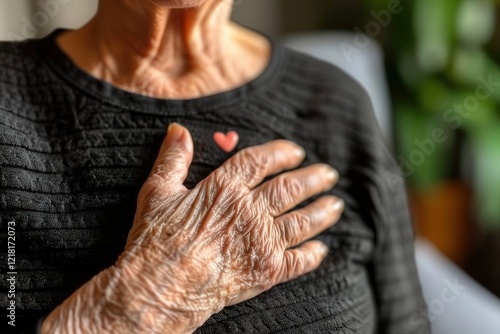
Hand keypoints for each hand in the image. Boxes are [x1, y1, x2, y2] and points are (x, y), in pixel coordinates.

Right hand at [115, 122, 343, 332]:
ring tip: (335, 205)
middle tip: (328, 174)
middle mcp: (250, 210)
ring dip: (322, 212)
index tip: (295, 151)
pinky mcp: (267, 272)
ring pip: (302, 221)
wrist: (159, 288)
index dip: (282, 153)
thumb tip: (178, 130)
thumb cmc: (155, 240)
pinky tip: (322, 249)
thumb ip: (172, 158)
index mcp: (225, 187)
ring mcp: (263, 241)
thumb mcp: (157, 191)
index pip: (261, 161)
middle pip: (290, 188)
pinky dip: (313, 255)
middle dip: (313, 179)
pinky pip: (298, 261)